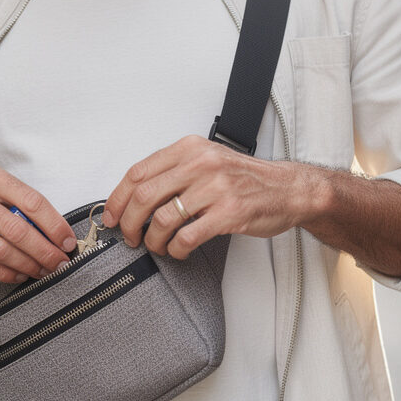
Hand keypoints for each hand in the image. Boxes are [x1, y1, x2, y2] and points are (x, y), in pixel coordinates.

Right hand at [0, 162, 75, 282]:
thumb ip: (15, 197)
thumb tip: (49, 226)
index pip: (31, 202)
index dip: (54, 225)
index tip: (67, 241)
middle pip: (18, 231)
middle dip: (45, 252)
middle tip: (60, 262)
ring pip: (1, 250)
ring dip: (27, 265)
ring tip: (42, 270)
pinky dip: (4, 273)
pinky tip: (17, 274)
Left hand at [102, 136, 308, 258]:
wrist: (288, 189)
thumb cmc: (245, 178)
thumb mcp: (207, 159)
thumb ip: (174, 171)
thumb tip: (134, 197)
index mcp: (190, 149)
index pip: (138, 172)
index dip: (117, 198)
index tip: (111, 216)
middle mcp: (201, 164)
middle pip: (144, 196)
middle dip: (129, 223)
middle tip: (129, 237)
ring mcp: (216, 188)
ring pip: (162, 219)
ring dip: (152, 240)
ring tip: (157, 246)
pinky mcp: (228, 213)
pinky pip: (187, 237)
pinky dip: (176, 249)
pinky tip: (179, 251)